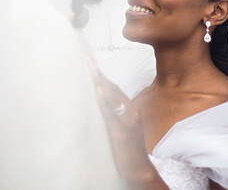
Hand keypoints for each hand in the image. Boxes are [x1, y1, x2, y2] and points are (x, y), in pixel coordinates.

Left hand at [88, 58, 167, 189]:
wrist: (139, 169)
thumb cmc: (129, 147)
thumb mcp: (124, 126)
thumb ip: (116, 113)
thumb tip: (100, 100)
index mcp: (132, 108)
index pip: (115, 88)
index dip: (103, 75)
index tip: (93, 63)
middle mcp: (132, 111)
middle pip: (113, 88)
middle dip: (99, 73)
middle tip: (88, 59)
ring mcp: (128, 121)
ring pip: (112, 97)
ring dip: (100, 81)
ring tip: (90, 68)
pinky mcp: (122, 132)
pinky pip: (111, 114)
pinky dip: (104, 101)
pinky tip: (98, 90)